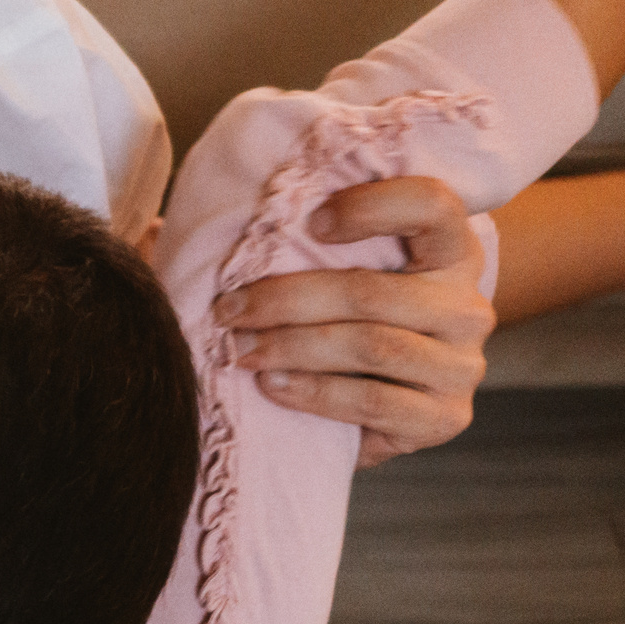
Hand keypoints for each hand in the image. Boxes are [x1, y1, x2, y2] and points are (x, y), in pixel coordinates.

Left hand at [211, 176, 493, 468]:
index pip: (433, 205)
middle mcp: (468, 304)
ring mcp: (462, 365)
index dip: (374, 205)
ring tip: (242, 349)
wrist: (378, 405)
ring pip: (372, 345)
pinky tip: (273, 385)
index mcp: (451, 250)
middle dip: (288, 299)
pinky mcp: (445, 418)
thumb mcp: (329, 274)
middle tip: (230, 310)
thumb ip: (283, 242)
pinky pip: (374, 402)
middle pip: (374, 290)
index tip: (311, 222)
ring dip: (294, 346)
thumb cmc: (342, 323)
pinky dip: (315, 393)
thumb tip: (156, 230)